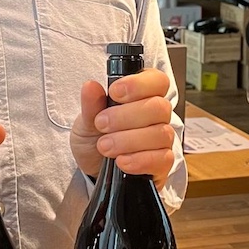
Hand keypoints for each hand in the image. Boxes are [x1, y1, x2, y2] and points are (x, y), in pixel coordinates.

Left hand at [70, 68, 175, 189]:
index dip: (139, 84)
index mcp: (143, 95)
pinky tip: (121, 161)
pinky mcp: (163, 163)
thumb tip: (90, 86)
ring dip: (128, 140)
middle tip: (101, 124)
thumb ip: (91, 104)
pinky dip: (140, 160)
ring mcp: (162, 139)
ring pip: (160, 133)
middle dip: (126, 116)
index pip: (157, 80)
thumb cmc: (94, 137)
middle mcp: (157, 115)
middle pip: (159, 107)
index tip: (114, 92)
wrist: (92, 167)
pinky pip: (163, 159)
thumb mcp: (86, 120)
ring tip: (104, 146)